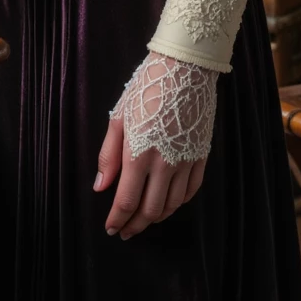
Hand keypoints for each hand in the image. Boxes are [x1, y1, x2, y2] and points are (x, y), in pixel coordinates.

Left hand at [94, 53, 217, 239]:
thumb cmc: (147, 89)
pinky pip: (191, 190)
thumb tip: (100, 186)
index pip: (126, 201)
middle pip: (150, 209)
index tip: (111, 229)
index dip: (117, 220)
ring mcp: (185, 161)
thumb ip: (109, 155)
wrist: (185, 69)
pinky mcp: (201, 156)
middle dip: (136, 225)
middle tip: (126, 230)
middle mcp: (164, 163)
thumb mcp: (119, 117)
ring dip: (156, 217)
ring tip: (144, 219)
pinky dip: (179, 202)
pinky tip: (169, 202)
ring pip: (172, 205)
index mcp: (138, 154)